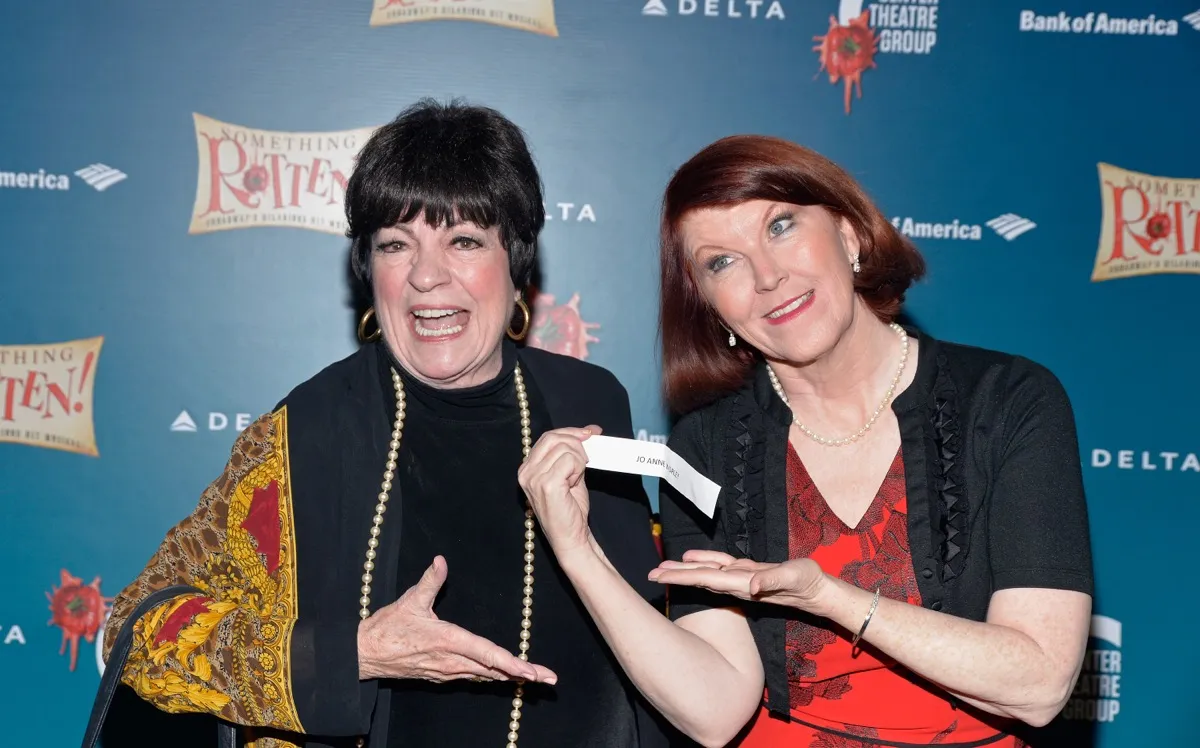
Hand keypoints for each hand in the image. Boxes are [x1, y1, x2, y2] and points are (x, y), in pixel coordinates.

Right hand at [358, 556, 557, 683]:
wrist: (364, 655)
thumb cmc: (387, 628)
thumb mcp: (410, 601)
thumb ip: (429, 581)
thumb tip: (441, 561)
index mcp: (449, 641)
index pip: (488, 655)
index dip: (512, 664)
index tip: (532, 672)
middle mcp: (452, 661)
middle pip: (494, 670)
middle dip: (522, 674)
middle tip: (548, 680)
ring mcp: (446, 671)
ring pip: (485, 676)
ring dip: (509, 678)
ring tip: (533, 679)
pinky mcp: (440, 675)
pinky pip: (472, 677)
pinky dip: (491, 677)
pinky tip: (502, 676)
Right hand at [517, 425, 601, 558]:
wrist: (571, 537)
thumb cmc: (570, 509)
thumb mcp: (570, 474)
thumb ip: (574, 453)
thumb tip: (589, 431)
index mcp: (527, 468)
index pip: (548, 437)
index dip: (571, 432)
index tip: (591, 433)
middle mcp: (526, 472)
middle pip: (554, 438)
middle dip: (577, 444)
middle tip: (587, 460)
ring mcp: (534, 478)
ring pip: (565, 448)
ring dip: (579, 460)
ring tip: (576, 478)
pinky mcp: (547, 485)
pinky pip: (570, 460)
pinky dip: (578, 469)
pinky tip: (575, 482)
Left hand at [648, 550, 828, 611]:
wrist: (818, 592)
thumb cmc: (807, 583)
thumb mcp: (793, 577)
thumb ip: (773, 581)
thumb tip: (752, 587)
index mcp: (742, 584)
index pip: (704, 579)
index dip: (680, 578)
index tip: (658, 578)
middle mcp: (737, 584)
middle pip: (699, 578)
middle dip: (674, 577)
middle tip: (649, 575)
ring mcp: (741, 580)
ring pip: (707, 573)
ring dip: (685, 570)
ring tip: (664, 568)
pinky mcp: (748, 573)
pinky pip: (720, 566)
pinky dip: (705, 560)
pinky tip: (693, 558)